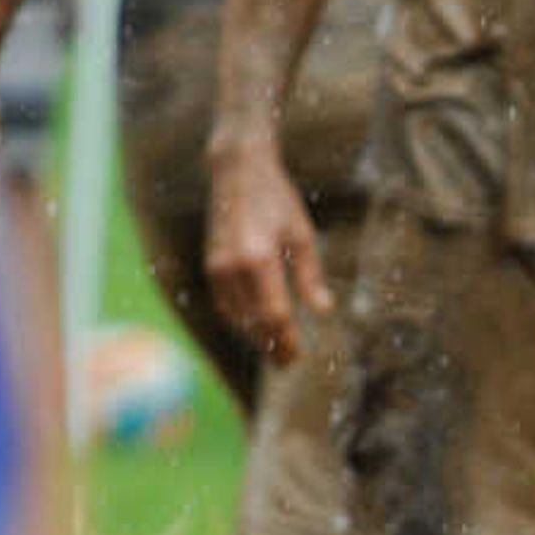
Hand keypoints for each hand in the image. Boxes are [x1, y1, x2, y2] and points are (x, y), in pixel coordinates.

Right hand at [203, 133, 327, 369]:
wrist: (238, 170)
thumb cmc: (277, 200)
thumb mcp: (303, 235)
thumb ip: (310, 276)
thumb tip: (323, 312)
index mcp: (259, 258)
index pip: (273, 314)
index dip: (286, 340)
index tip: (298, 356)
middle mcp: (233, 266)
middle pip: (253, 322)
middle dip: (272, 346)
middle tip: (289, 364)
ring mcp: (217, 267)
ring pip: (237, 318)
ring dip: (256, 338)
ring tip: (276, 351)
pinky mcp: (210, 265)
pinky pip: (226, 305)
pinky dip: (242, 321)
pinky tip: (257, 328)